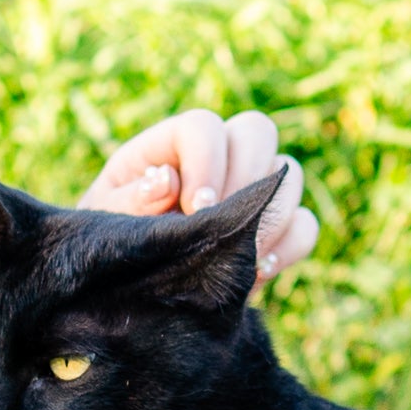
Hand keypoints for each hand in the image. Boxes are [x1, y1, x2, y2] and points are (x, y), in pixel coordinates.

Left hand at [81, 106, 318, 291]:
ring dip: (270, 214)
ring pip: (290, 172)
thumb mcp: (106, 219)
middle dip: (246, 178)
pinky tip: (257, 271)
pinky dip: (290, 245)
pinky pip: (304, 224)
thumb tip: (166, 182)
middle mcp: (218, 156)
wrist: (128, 282)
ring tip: (239, 255)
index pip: (204, 126)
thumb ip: (128, 200)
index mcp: (171, 144)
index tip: (196, 208)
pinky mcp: (273, 228)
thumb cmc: (111, 240)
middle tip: (221, 226)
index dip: (208, 161)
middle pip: (258, 131)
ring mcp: (251, 189)